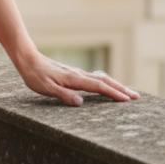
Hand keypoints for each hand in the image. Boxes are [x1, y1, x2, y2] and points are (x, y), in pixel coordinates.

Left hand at [14, 50, 139, 106]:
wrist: (28, 59)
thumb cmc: (35, 76)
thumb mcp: (46, 88)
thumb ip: (63, 95)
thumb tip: (81, 103)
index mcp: (74, 79)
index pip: (98, 87)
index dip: (113, 93)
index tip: (127, 100)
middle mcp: (79, 75)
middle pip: (104, 81)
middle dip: (121, 89)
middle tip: (136, 97)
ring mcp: (77, 73)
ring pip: (101, 78)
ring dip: (115, 85)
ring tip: (127, 93)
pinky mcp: (74, 74)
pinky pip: (95, 78)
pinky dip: (106, 82)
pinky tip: (107, 86)